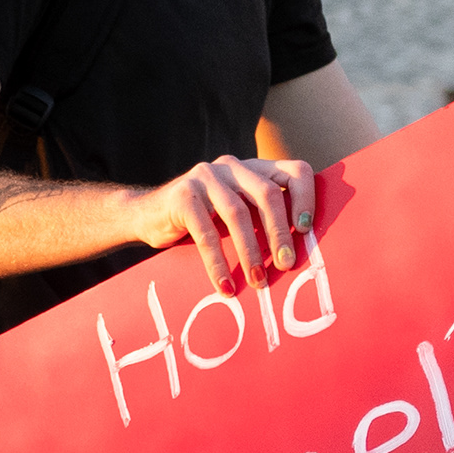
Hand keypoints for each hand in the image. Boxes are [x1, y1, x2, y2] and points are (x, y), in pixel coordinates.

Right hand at [130, 153, 316, 291]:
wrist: (146, 216)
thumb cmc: (203, 221)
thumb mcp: (237, 214)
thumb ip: (262, 220)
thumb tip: (297, 255)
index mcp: (253, 169)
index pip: (294, 170)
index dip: (306, 197)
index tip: (307, 230)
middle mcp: (232, 167)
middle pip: (268, 194)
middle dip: (280, 233)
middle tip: (286, 264)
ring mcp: (205, 177)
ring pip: (237, 214)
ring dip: (250, 252)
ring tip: (258, 281)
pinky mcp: (183, 196)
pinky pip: (206, 233)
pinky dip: (218, 263)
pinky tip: (225, 285)